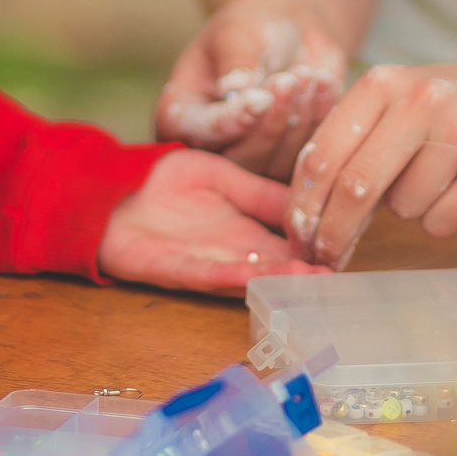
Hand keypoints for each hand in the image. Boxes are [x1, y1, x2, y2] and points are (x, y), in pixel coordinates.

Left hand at [97, 147, 324, 291]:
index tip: (343, 253)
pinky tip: (250, 276)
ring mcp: (200, 263)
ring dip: (273, 280)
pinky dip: (225, 276)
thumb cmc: (164, 181)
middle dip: (301, 273)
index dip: (312, 250)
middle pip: (271, 267)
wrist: (113, 186)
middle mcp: (228, 253)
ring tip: (306, 278)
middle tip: (334, 277)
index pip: (286, 245)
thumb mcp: (222, 175)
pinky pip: (201, 273)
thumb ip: (260, 191)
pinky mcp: (168, 269)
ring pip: (243, 276)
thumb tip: (308, 200)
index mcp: (244, 231)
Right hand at [155, 0, 346, 177]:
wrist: (287, 31)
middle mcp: (209, 147)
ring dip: (298, 118)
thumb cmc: (250, 27)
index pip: (201, 132)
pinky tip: (323, 82)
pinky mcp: (287, 160)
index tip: (263, 96)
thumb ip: (236, 60)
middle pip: (241, 159)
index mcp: (179, 116)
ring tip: (306, 73)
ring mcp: (250, 159)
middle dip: (271, 122)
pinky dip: (320, 119)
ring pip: (278, 163)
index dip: (234, 119)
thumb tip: (237, 87)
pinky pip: (307, 156)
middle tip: (289, 78)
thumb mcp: (236, 32)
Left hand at [287, 57, 456, 265]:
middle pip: (354, 185)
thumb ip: (358, 138)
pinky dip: (444, 220)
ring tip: (439, 180)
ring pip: (402, 208)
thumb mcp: (405, 99)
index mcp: (384, 82)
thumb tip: (308, 210)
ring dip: (410, 210)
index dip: (302, 204)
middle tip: (326, 258)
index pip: (322, 152)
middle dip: (334, 232)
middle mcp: (420, 100)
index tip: (296, 236)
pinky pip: (443, 221)